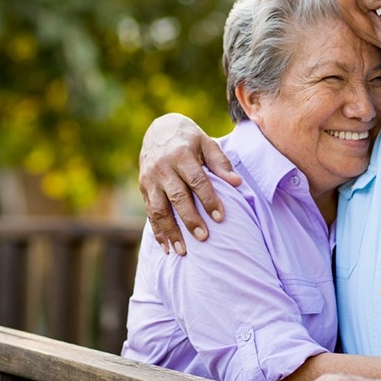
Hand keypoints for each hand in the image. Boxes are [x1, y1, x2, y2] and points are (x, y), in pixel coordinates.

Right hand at [138, 113, 240, 253]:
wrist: (158, 130)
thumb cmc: (189, 139)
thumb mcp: (206, 143)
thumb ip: (221, 163)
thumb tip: (237, 183)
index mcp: (181, 155)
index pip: (197, 180)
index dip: (208, 199)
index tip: (220, 217)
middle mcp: (163, 167)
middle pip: (177, 197)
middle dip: (190, 219)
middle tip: (204, 238)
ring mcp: (150, 179)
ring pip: (159, 209)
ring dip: (170, 231)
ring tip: (183, 251)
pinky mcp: (143, 188)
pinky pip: (149, 213)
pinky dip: (157, 232)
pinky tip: (167, 247)